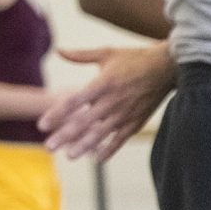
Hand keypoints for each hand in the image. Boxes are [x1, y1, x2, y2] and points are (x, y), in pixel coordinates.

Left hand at [41, 44, 175, 160]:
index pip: (74, 102)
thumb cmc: (135, 58)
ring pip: (101, 134)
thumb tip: (59, 51)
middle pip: (84, 122)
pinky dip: (109, 149)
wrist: (169, 68)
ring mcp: (126, 113)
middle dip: (65, 136)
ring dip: (84, 146)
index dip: (57, 114)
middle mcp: (113, 101)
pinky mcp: (137, 121)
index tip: (42, 125)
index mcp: (103, 83)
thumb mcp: (107, 53)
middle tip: (48, 148)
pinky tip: (97, 158)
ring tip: (69, 156)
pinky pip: (121, 139)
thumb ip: (81, 55)